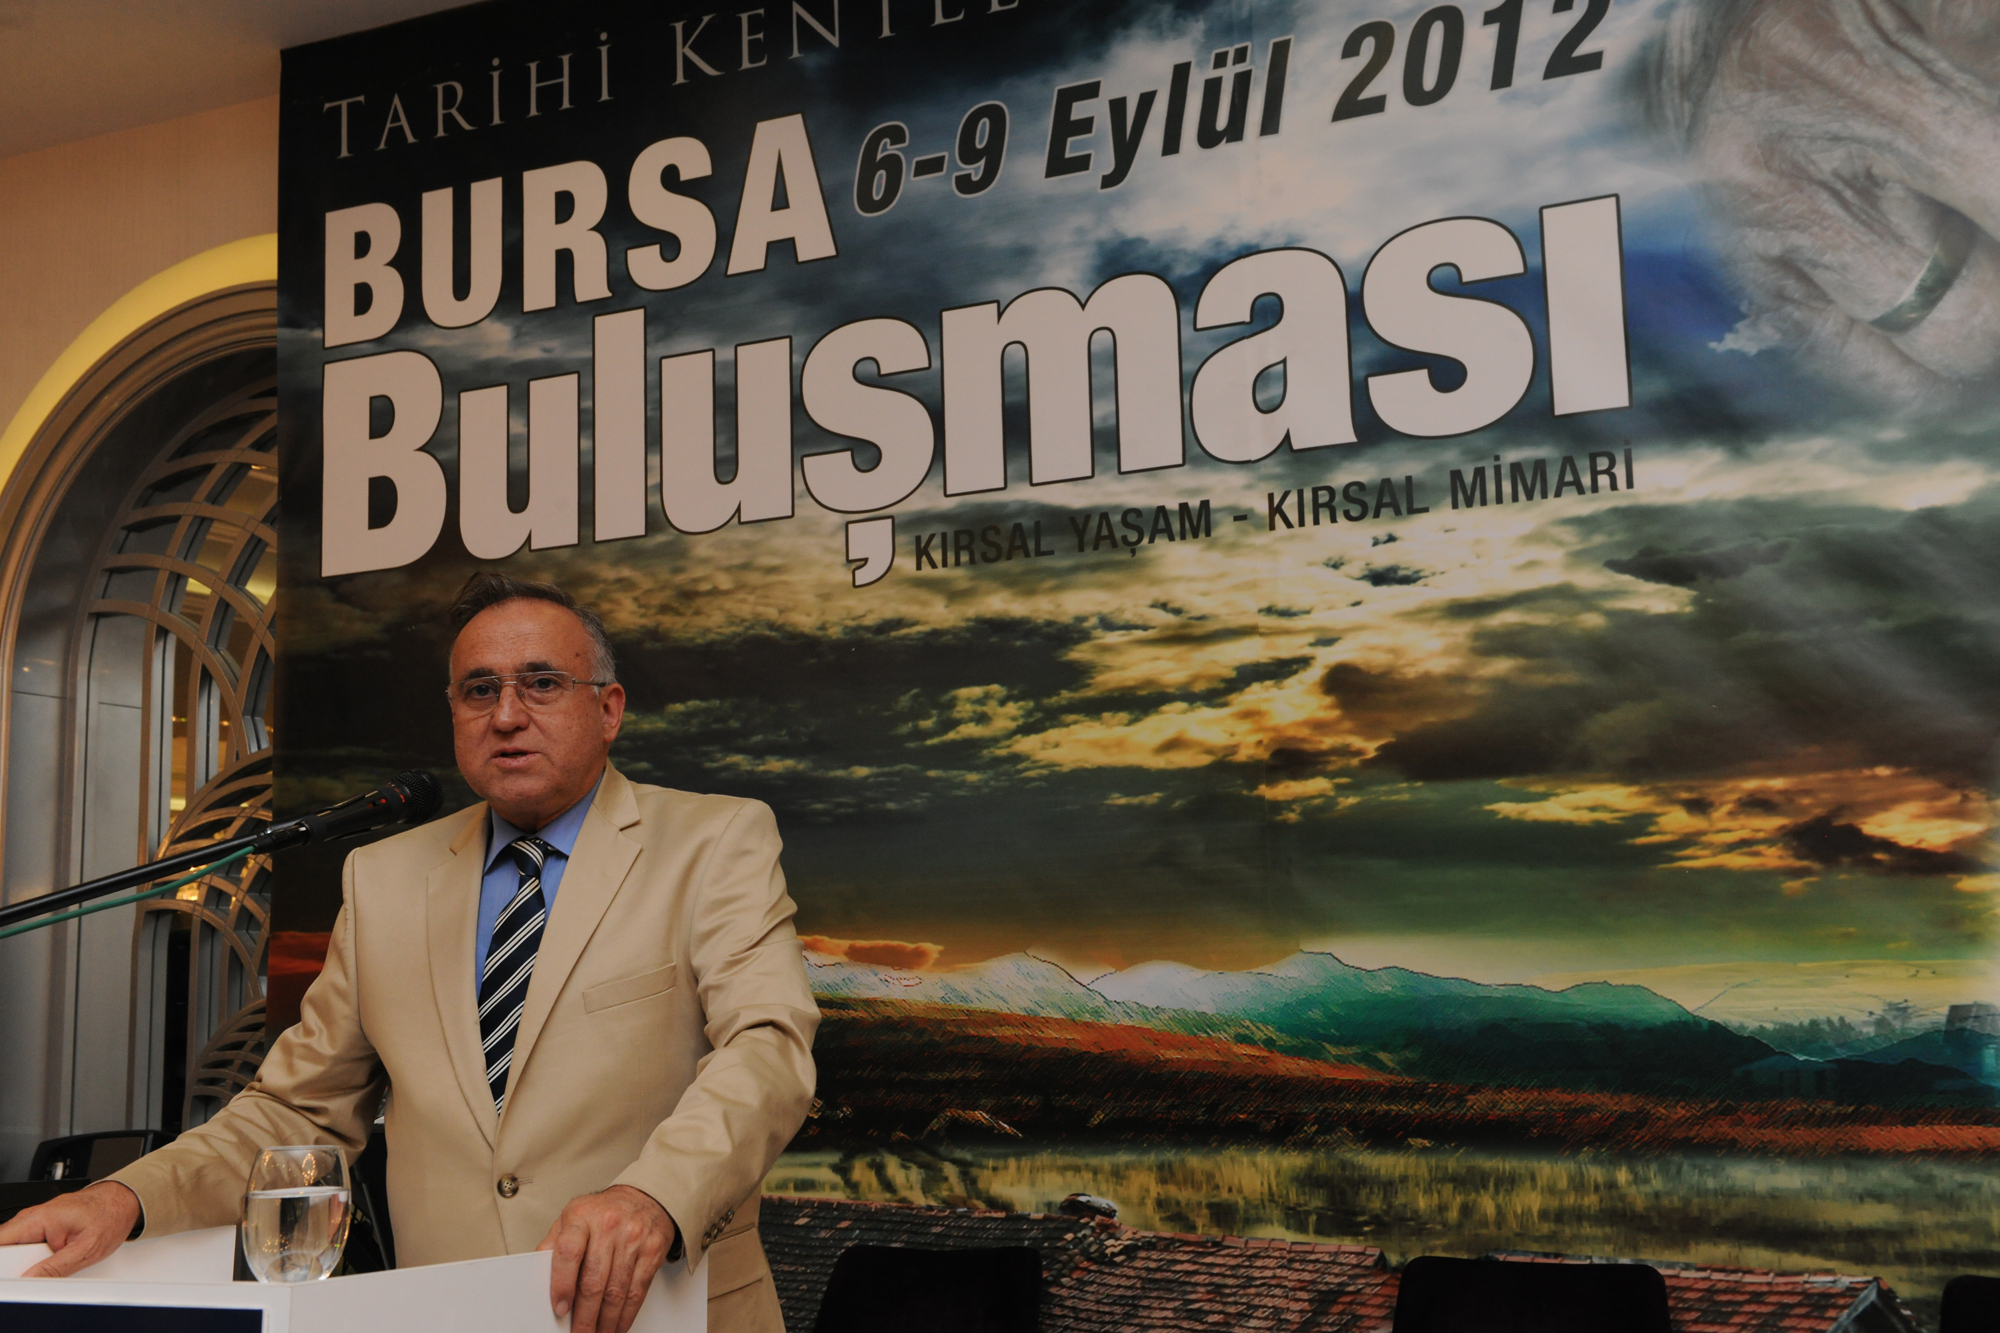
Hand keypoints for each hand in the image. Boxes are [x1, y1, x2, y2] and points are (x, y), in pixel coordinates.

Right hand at [0, 1181, 141, 1277]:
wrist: (123, 1202)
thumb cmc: (110, 1216)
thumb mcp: (86, 1249)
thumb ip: (55, 1267)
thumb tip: (30, 1279)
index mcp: (37, 1219)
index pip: (0, 1243)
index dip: (5, 1263)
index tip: (16, 1274)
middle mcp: (31, 1218)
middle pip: (6, 1250)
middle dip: (18, 1265)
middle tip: (44, 1267)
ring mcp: (34, 1223)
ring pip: (16, 1251)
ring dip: (29, 1263)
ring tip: (57, 1258)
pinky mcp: (40, 1229)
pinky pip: (27, 1249)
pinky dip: (37, 1258)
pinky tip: (56, 1257)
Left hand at [537, 1184, 675, 1332]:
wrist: (645, 1198)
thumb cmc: (604, 1210)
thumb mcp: (573, 1215)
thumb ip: (554, 1243)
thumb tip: (537, 1272)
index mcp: (582, 1217)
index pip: (569, 1252)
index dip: (562, 1284)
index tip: (560, 1308)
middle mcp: (609, 1226)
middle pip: (594, 1280)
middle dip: (585, 1316)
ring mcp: (633, 1239)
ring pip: (617, 1291)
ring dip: (605, 1321)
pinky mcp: (652, 1252)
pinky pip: (638, 1291)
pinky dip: (626, 1315)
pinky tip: (617, 1325)